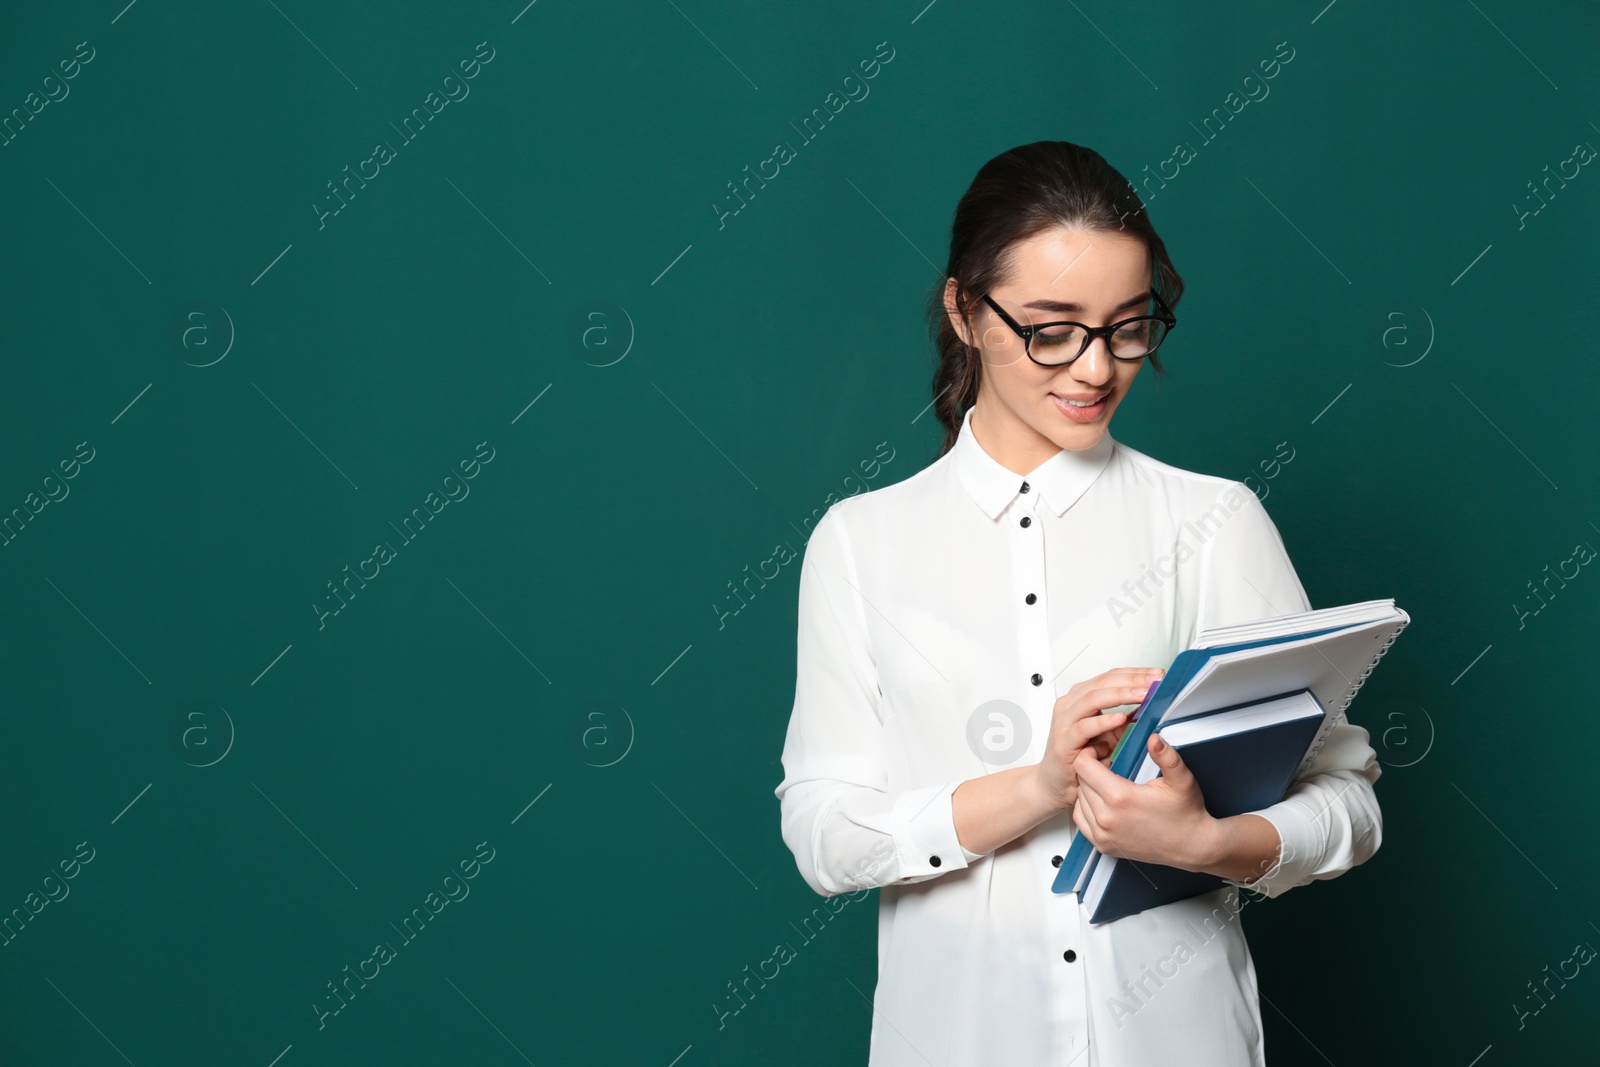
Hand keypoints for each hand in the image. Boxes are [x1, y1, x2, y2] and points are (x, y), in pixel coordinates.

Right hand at [1033, 667, 1163, 810]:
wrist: (1056, 780)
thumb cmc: (1080, 754)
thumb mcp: (1109, 732)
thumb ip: (1126, 718)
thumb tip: (1153, 706)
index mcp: (1082, 696)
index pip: (1111, 676)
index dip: (1135, 673)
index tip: (1158, 675)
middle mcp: (1071, 704)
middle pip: (1103, 683)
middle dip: (1132, 680)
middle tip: (1154, 681)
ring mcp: (1065, 721)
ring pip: (1092, 699)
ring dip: (1120, 695)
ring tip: (1143, 695)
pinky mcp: (1064, 741)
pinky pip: (1084, 727)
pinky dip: (1103, 721)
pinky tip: (1120, 718)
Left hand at [1070, 729, 1219, 870]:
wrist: (1190, 847)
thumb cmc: (1186, 813)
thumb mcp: (1181, 780)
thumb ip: (1166, 756)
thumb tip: (1153, 738)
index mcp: (1120, 797)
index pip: (1082, 766)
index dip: (1090, 754)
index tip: (1103, 753)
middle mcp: (1106, 818)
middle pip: (1080, 782)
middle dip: (1090, 770)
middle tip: (1108, 767)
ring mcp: (1103, 835)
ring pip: (1078, 800)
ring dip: (1088, 789)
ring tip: (1108, 784)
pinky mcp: (1103, 846)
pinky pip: (1081, 820)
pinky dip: (1087, 808)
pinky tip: (1103, 803)